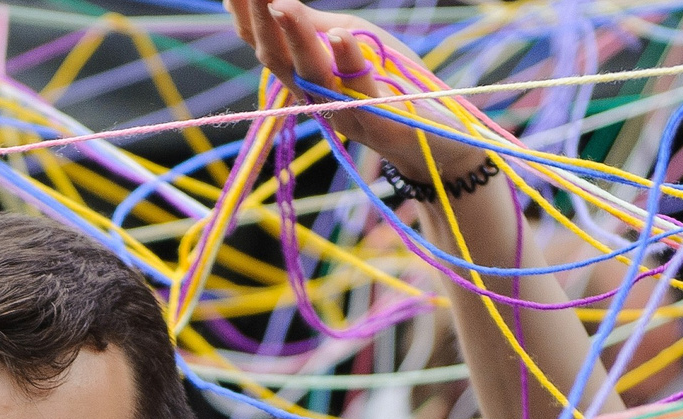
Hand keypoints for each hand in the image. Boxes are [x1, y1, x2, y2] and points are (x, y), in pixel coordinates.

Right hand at [226, 5, 491, 185]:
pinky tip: (340, 35)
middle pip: (277, 59)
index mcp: (304, 76)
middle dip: (260, 21)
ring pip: (311, 75)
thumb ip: (316, 28)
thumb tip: (276, 0)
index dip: (244, 17)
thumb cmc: (391, 85)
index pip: (264, 44)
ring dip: (295, 38)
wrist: (437, 140)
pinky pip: (360, 93)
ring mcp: (345, 111)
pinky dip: (349, 62)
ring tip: (281, 3)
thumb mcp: (351, 44)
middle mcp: (315, 96)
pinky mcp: (380, 122)